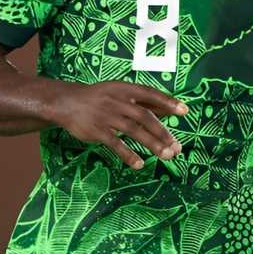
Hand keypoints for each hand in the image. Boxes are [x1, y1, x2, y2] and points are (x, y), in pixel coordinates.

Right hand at [50, 80, 187, 169]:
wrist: (67, 102)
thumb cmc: (100, 97)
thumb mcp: (121, 92)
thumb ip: (144, 101)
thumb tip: (170, 109)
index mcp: (126, 89)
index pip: (150, 94)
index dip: (168, 102)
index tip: (184, 111)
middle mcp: (118, 101)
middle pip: (145, 116)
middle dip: (163, 132)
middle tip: (177, 147)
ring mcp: (107, 116)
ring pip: (133, 131)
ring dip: (151, 144)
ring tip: (166, 156)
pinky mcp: (97, 130)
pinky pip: (115, 144)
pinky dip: (128, 155)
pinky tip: (139, 164)